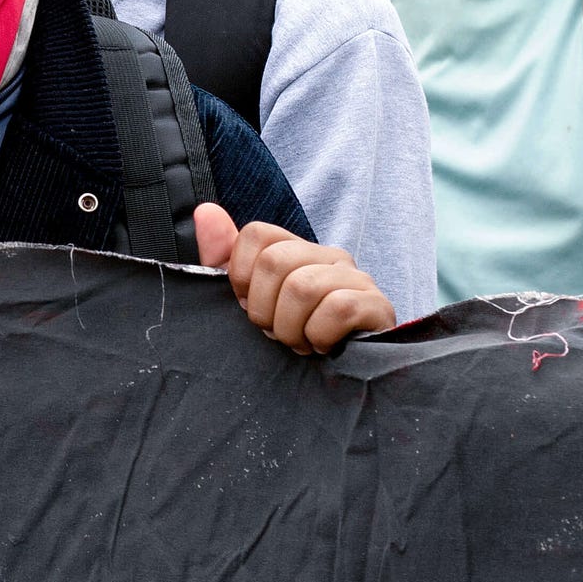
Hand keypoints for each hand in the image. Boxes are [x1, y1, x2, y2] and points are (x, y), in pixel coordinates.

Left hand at [195, 202, 395, 354]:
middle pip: (275, 261)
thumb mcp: (249, 297)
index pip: (256, 233)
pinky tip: (322, 346)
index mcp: (295, 249)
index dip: (241, 275)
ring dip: (290, 328)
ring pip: (303, 287)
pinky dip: (319, 336)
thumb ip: (222, 257)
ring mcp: (357, 277)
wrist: (343, 371)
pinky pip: (338, 309)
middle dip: (263, 309)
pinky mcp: (377, 304)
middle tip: (274, 331)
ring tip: (298, 341)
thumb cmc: (292, 330)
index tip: (249, 304)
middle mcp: (328, 255)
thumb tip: (205, 211)